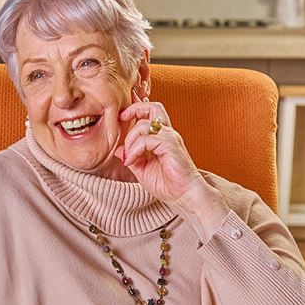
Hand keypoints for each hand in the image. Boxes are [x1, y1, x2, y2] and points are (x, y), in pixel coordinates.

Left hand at [115, 101, 227, 235]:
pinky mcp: (171, 146)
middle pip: (153, 107)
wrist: (185, 197)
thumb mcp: (143, 171)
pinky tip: (132, 161)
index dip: (135, 109)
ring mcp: (170, 138)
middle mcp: (167, 134)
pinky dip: (135, 149)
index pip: (151, 113)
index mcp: (162, 137)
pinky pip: (147, 140)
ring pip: (144, 125)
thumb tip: (119, 150)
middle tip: (121, 119)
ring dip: (130, 140)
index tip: (122, 117)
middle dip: (133, 109)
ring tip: (128, 158)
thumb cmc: (168, 185)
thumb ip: (132, 158)